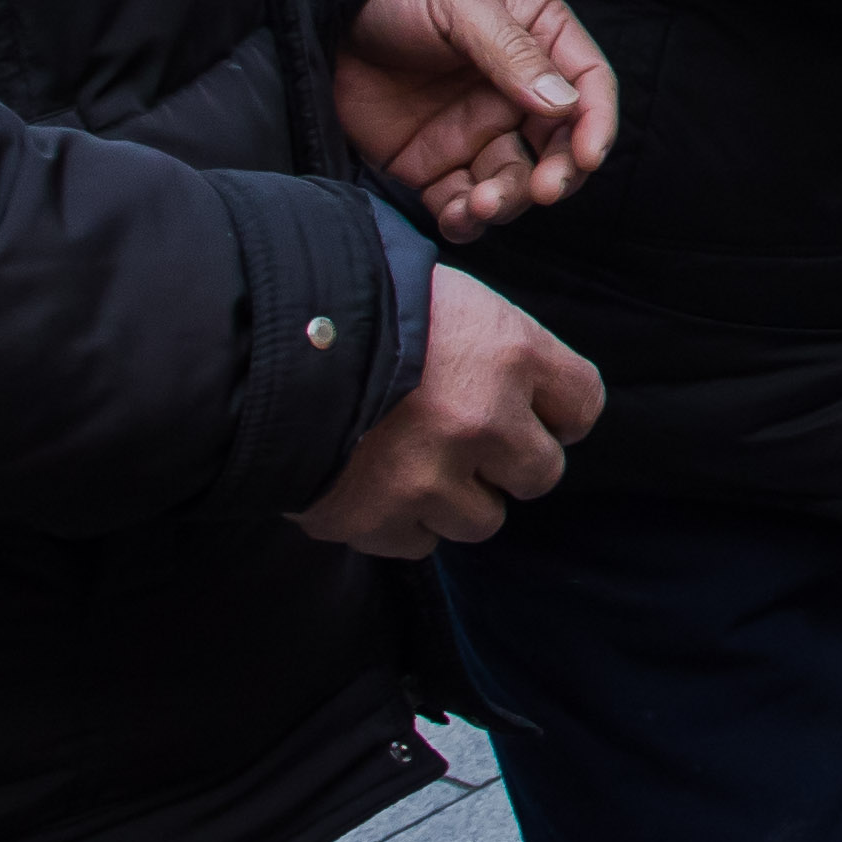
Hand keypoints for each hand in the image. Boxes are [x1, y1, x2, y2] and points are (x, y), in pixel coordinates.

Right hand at [291, 268, 602, 557]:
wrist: (258, 342)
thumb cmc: (360, 304)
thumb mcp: (449, 299)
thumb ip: (500, 350)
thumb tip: (534, 397)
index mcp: (509, 353)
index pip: (583, 405)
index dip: (556, 411)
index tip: (532, 411)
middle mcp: (484, 421)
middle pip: (541, 473)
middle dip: (507, 459)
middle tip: (462, 435)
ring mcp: (432, 478)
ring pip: (483, 519)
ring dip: (455, 496)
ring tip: (410, 456)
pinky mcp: (380, 521)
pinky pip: (419, 542)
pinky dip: (401, 519)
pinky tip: (372, 477)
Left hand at [337, 0, 620, 242]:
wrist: (326, 4)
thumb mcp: (460, 1)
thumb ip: (510, 51)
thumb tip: (563, 102)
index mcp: (540, 40)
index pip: (588, 85)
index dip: (597, 122)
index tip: (588, 155)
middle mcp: (516, 91)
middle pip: (558, 144)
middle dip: (556, 174)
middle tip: (541, 191)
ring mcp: (475, 129)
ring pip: (512, 180)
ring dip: (506, 201)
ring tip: (478, 204)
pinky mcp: (434, 161)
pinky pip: (460, 199)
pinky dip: (463, 218)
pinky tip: (455, 217)